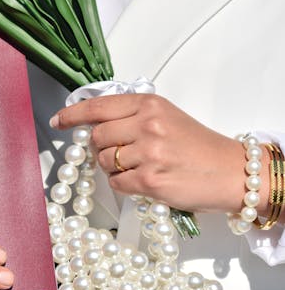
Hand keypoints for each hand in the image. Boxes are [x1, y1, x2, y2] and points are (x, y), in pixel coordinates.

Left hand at [50, 93, 269, 215]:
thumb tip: (95, 126)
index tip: (59, 120)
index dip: (73, 114)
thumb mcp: (167, 117)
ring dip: (114, 168)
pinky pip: (117, 183)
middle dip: (102, 148)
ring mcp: (149, 153)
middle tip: (122, 153)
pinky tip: (144, 181)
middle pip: (96, 137)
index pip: (99, 106)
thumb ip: (132, 116)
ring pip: (104, 162)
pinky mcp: (150, 181)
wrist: (230, 172)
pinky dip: (124, 185)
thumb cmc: (198, 147)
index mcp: (149, 104)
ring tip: (139, 167)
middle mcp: (147, 124)